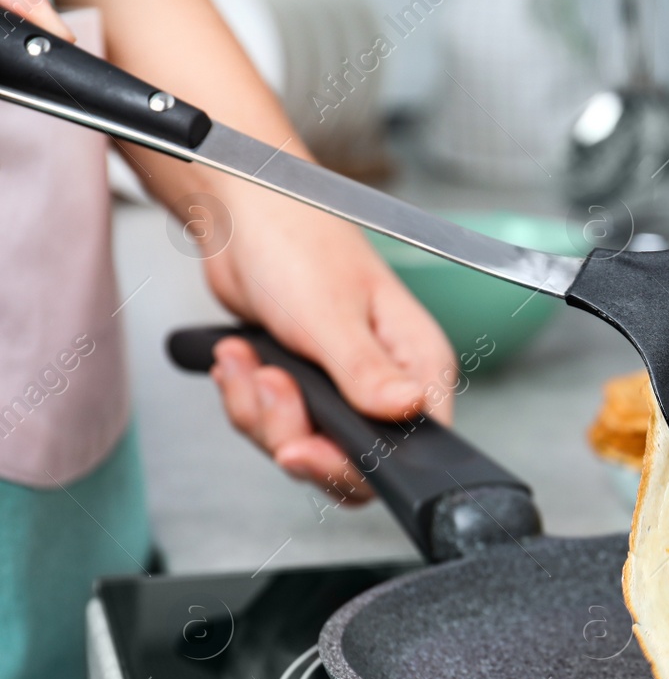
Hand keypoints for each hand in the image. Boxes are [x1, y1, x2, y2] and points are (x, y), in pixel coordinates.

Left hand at [201, 181, 455, 501]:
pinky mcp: (305, 389)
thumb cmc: (298, 243)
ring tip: (248, 358)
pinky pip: (272, 427)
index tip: (306, 446)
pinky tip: (240, 358)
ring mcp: (344, 390)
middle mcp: (389, 384)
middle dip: (293, 433)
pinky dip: (244, 399)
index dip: (353, 462)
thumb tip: (411, 411)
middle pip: (350, 461)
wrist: (242, 216)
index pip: (409, 450)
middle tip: (271, 386)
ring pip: (303, 447)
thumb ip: (367, 372)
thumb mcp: (330, 314)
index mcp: (417, 366)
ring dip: (258, 411)